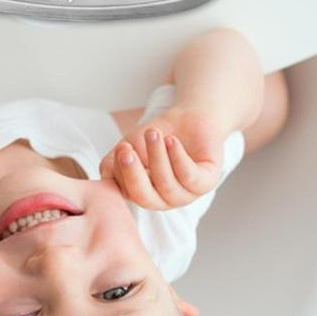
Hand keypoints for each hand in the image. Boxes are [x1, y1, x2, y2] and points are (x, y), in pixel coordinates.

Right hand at [99, 105, 225, 209]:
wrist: (188, 117)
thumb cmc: (157, 136)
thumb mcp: (128, 147)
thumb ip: (111, 164)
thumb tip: (108, 177)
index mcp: (145, 194)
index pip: (128, 194)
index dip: (122, 174)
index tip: (121, 148)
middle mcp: (165, 199)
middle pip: (146, 198)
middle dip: (133, 175)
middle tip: (126, 150)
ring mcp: (187, 193)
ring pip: (168, 186)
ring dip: (157, 158)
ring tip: (154, 133)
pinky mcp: (208, 181)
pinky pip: (190, 178)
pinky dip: (178, 158)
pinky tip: (171, 141)